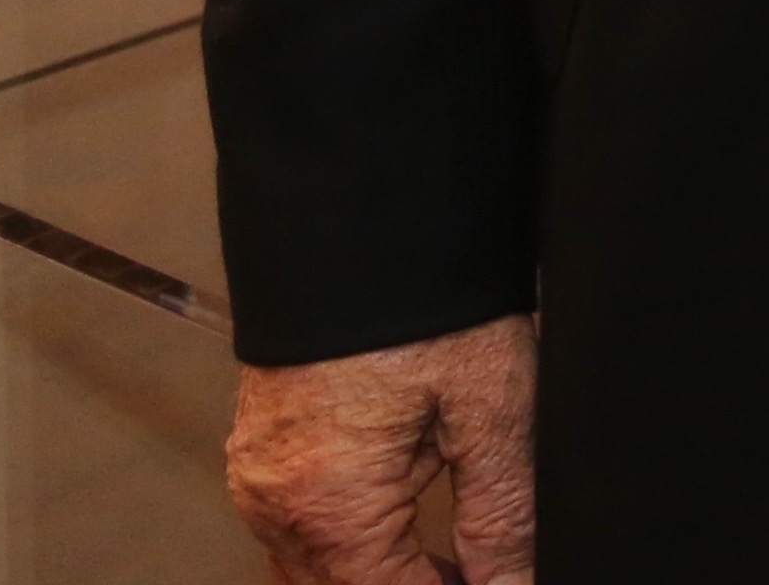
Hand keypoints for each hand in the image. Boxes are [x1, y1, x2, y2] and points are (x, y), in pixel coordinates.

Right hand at [228, 315, 537, 584]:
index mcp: (328, 504)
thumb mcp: (492, 410)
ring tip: (455, 554)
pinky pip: (299, 525)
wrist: (363, 221)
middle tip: (480, 569)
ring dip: (381, 568)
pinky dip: (350, 535)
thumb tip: (511, 584)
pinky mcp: (260, 451)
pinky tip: (404, 515)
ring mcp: (257, 478)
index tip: (492, 582)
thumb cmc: (427, 302)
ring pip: (317, 567)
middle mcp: (276, 502)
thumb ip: (502, 514)